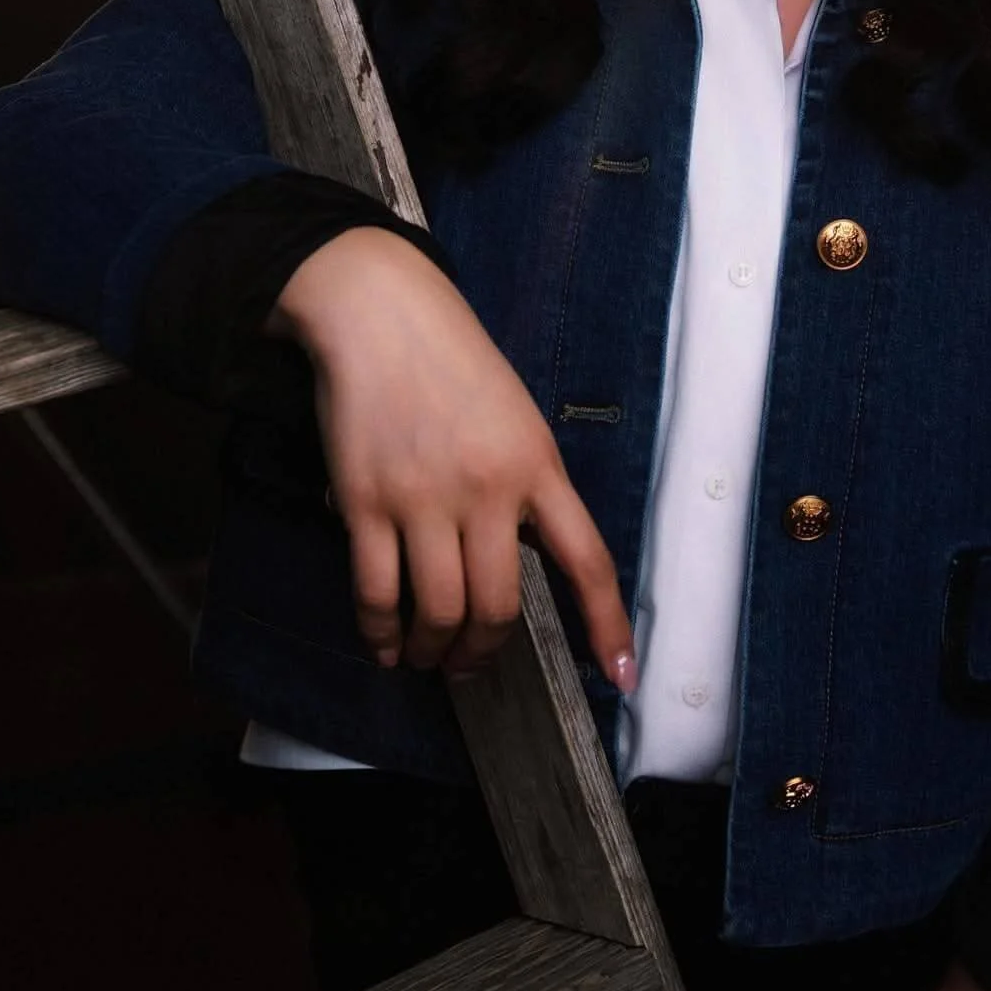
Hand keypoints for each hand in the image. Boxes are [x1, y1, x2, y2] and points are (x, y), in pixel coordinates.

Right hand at [268, 226, 635, 687]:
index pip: (587, 560)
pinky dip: (380, 632)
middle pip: (498, 606)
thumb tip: (519, 558)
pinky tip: (385, 644)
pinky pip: (377, 593)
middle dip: (484, 652)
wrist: (382, 315)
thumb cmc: (453, 361)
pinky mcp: (368, 503)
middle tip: (472, 666)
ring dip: (434, 652)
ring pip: (439, 611)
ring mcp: (425, 498)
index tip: (622, 674)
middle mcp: (489, 489)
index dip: (607, 624)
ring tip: (429, 658)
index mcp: (538, 465)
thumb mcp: (516, 417)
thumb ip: (525, 485)